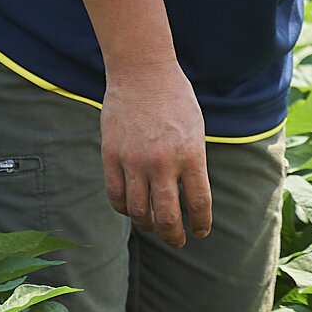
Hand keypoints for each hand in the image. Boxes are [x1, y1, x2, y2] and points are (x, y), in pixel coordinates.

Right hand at [101, 61, 211, 247]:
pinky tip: (132, 208)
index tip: (200, 232)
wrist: (142, 71)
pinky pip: (116, 196)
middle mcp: (163, 162)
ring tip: (153, 224)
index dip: (200, 225)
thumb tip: (189, 198)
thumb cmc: (175, 99)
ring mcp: (134, 160)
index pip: (199, 204)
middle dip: (173, 235)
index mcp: (191, 155)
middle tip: (176, 240)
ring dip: (148, 224)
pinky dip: (124, 209)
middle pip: (167, 217)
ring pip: (138, 211)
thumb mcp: (196, 131)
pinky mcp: (111, 155)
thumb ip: (193, 164)